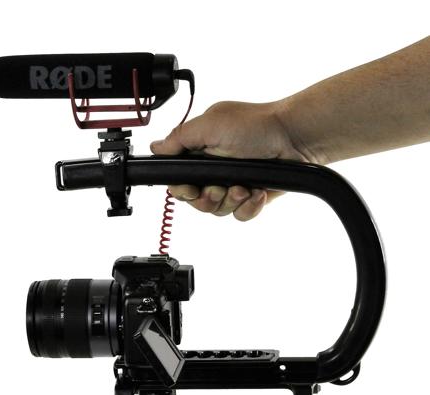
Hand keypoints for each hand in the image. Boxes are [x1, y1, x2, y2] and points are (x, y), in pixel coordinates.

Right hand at [150, 100, 317, 220]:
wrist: (294, 136)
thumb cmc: (256, 125)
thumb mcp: (211, 124)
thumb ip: (180, 138)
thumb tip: (156, 147)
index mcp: (200, 152)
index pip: (179, 180)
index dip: (182, 190)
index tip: (191, 189)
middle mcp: (214, 170)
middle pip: (197, 201)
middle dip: (208, 198)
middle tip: (219, 188)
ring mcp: (233, 184)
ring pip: (218, 210)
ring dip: (230, 201)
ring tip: (243, 187)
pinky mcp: (251, 196)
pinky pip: (240, 215)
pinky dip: (249, 207)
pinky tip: (257, 192)